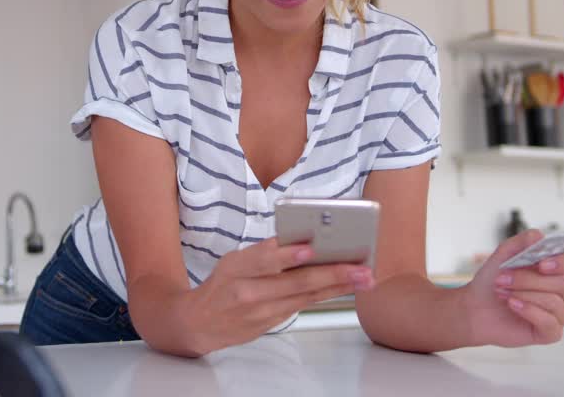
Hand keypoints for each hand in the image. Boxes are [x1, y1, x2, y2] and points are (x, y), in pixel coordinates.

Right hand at [182, 238, 374, 353]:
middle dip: (332, 273)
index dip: (288, 254)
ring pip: (305, 296)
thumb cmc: (221, 285)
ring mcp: (261, 311)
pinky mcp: (270, 324)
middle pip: (295, 281)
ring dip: (338, 286)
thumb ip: (263, 253)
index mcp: (236, 267)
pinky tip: (345, 288)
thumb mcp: (233, 261)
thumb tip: (300, 240)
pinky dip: (326, 295)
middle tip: (359, 267)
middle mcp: (248, 291)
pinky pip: (303, 306)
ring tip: (363, 277)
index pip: (264, 258)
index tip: (312, 247)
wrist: (200, 322)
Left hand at [460, 229, 563, 346]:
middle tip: (505, 277)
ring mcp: (558, 313)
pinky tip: (512, 304)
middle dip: (531, 280)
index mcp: (558, 270)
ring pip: (555, 302)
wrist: (475, 307)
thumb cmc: (493, 281)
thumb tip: (539, 236)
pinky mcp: (550, 332)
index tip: (542, 263)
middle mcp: (562, 292)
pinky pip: (550, 322)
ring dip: (524, 293)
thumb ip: (522, 242)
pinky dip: (528, 310)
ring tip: (503, 290)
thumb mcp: (504, 255)